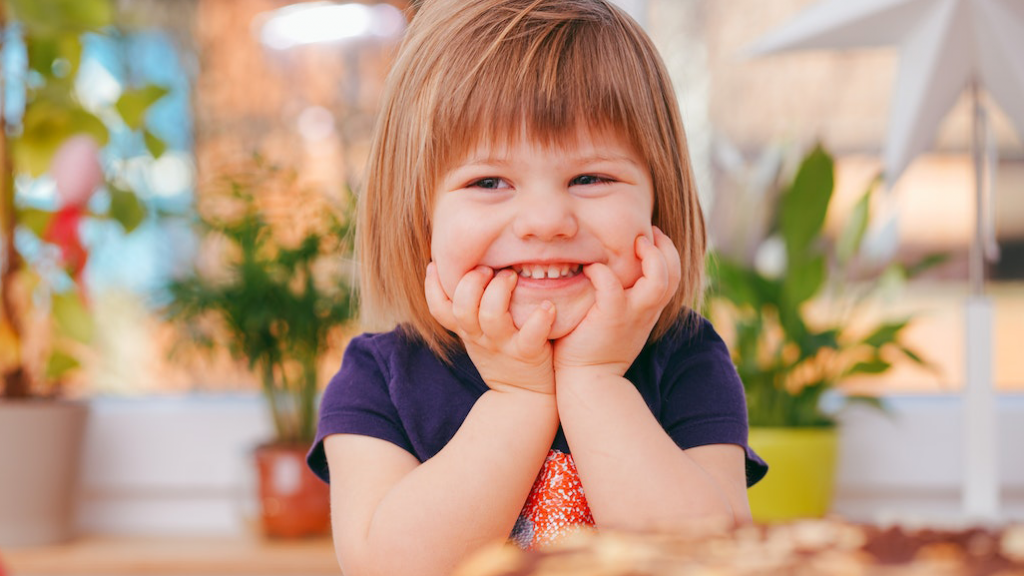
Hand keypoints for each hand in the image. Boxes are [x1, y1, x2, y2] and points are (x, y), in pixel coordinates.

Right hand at [425, 263, 556, 394]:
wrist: (524, 396)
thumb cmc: (503, 354)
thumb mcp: (477, 335)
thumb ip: (471, 308)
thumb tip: (466, 269)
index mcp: (467, 329)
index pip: (439, 309)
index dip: (432, 287)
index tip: (436, 264)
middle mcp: (480, 336)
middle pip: (462, 308)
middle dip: (472, 282)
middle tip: (488, 269)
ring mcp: (503, 345)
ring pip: (491, 317)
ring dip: (500, 291)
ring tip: (513, 276)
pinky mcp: (527, 353)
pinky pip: (531, 336)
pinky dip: (540, 319)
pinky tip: (547, 306)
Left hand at [552, 227, 681, 376]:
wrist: (588, 381)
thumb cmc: (595, 349)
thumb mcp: (618, 321)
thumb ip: (623, 299)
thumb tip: (611, 272)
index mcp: (649, 309)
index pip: (672, 275)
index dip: (667, 252)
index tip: (650, 238)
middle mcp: (646, 311)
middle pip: (674, 273)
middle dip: (665, 247)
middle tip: (646, 234)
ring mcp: (631, 314)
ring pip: (658, 280)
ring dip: (650, 256)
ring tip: (633, 243)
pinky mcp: (610, 318)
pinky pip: (611, 285)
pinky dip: (602, 272)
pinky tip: (590, 269)